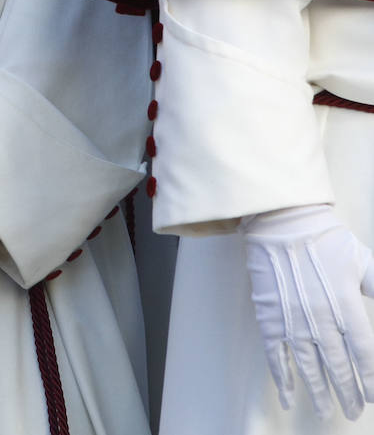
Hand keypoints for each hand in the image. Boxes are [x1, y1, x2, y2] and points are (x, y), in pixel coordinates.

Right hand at [244, 203, 373, 418]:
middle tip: (353, 411)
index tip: (373, 397)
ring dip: (318, 391)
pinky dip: (282, 378)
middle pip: (337, 364)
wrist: (280, 220)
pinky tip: (288, 397)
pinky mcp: (268, 316)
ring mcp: (291, 318)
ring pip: (308, 365)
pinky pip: (275, 354)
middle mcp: (319, 317)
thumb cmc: (325, 238)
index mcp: (345, 304)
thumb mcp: (364, 262)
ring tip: (326, 412)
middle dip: (347, 392)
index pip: (362, 352)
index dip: (369, 378)